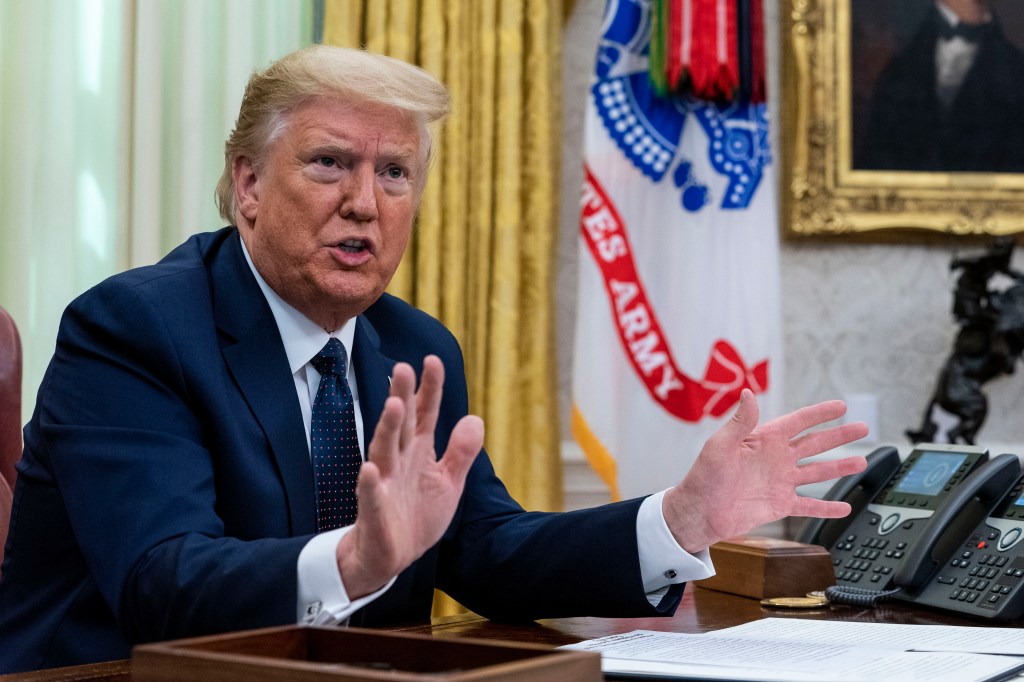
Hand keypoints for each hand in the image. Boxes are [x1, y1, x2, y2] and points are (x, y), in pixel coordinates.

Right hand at [335, 355, 482, 597]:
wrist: (391, 558)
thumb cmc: (416, 515)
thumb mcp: (448, 483)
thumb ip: (461, 452)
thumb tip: (476, 419)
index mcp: (418, 452)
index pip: (425, 414)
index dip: (430, 389)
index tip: (433, 360)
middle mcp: (399, 461)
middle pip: (402, 424)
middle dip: (402, 396)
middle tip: (403, 367)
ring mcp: (384, 484)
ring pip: (384, 451)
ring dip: (388, 429)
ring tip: (395, 406)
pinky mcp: (374, 512)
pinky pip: (370, 495)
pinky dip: (369, 483)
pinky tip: (369, 469)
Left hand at [662, 389, 867, 552]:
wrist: (699, 513)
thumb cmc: (703, 477)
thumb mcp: (720, 446)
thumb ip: (740, 422)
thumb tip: (748, 393)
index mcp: (763, 440)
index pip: (798, 422)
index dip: (820, 414)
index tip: (841, 406)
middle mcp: (776, 459)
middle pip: (814, 444)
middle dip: (839, 436)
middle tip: (862, 428)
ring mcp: (779, 482)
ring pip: (817, 472)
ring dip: (839, 468)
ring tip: (861, 462)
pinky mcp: (779, 505)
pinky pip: (808, 505)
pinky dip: (827, 507)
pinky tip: (845, 506)